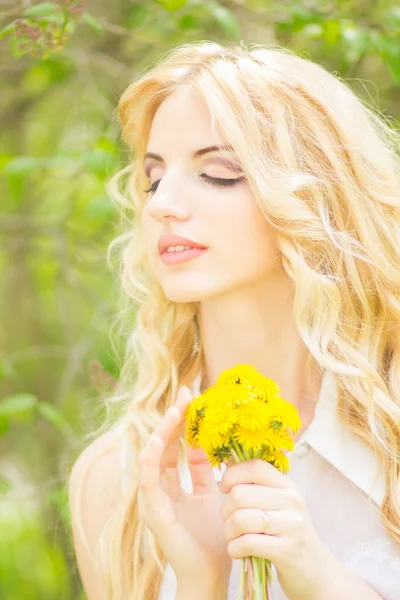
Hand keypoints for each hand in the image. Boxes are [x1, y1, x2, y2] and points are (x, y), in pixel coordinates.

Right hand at [137, 385, 231, 586]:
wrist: (212, 573)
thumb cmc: (212, 537)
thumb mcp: (211, 495)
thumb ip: (205, 471)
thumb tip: (205, 444)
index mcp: (172, 485)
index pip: (174, 445)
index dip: (182, 421)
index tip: (192, 397)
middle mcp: (159, 489)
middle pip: (163, 446)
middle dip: (174, 418)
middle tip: (185, 394)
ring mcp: (153, 500)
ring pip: (153, 457)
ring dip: (163, 431)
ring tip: (174, 410)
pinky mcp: (153, 512)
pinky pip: (149, 480)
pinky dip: (151, 458)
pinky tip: (160, 438)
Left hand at [219, 458, 332, 599]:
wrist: (316, 571)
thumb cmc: (287, 534)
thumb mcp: (278, 504)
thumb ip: (256, 485)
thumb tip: (227, 462)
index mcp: (287, 485)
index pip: (254, 467)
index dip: (232, 475)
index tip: (224, 489)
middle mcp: (291, 501)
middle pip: (240, 494)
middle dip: (225, 511)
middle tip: (228, 521)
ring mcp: (291, 525)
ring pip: (240, 519)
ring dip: (228, 532)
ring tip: (233, 538)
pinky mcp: (286, 550)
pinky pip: (246, 543)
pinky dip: (234, 548)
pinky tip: (238, 551)